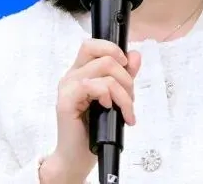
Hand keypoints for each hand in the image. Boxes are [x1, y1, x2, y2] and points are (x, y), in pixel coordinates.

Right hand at [39, 39, 140, 183]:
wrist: (77, 157)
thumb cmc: (95, 127)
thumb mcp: (115, 96)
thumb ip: (125, 74)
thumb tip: (135, 55)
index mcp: (81, 71)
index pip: (92, 44)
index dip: (112, 48)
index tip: (126, 65)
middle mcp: (72, 75)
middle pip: (104, 56)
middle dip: (126, 77)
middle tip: (130, 98)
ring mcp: (67, 87)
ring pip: (105, 71)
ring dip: (123, 92)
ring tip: (126, 110)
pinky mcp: (66, 101)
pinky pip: (95, 86)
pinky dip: (109, 96)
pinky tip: (109, 109)